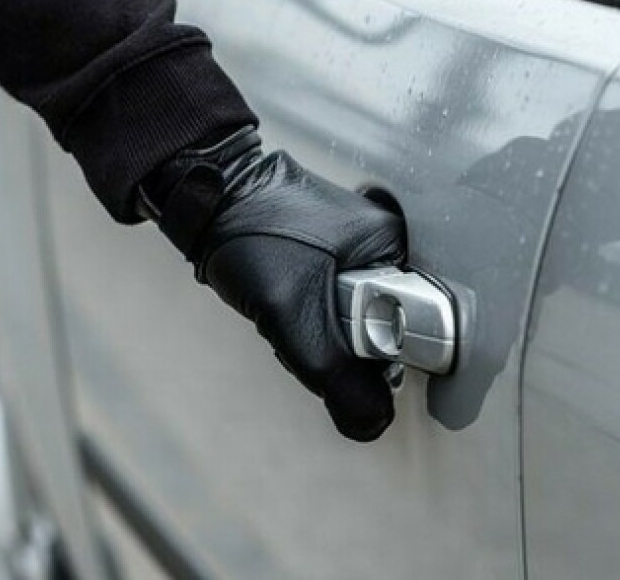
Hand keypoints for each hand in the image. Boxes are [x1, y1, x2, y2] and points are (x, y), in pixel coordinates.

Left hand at [140, 128, 405, 440]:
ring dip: (317, 333)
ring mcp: (355, 249)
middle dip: (340, 346)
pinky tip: (280, 305)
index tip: (345, 354)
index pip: (414, 324)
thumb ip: (335, 375)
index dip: (377, 355)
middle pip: (382, 330)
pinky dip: (304, 318)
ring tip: (283, 309)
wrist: (205, 196)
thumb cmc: (251, 231)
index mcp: (393, 244)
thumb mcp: (294, 312)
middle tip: (301, 326)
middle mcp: (383, 244)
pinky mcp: (328, 256)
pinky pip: (330, 309)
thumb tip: (372, 424)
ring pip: (352, 325)